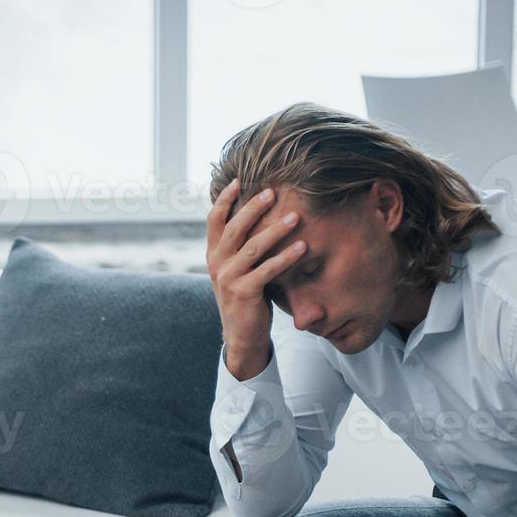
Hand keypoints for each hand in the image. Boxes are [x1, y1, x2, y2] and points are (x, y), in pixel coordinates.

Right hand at [205, 179, 307, 380]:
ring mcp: (228, 279)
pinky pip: (266, 270)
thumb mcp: (238, 270)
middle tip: (272, 191)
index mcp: (213, 255)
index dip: (224, 199)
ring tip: (296, 216)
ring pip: (252, 247)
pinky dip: (285, 257)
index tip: (238, 180)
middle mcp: (217, 264)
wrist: (242, 336)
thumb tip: (260, 217)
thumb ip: (242, 248)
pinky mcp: (244, 293)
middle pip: (234, 228)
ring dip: (275, 230)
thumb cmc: (246, 298)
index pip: (214, 221)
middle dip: (253, 207)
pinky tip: (302, 247)